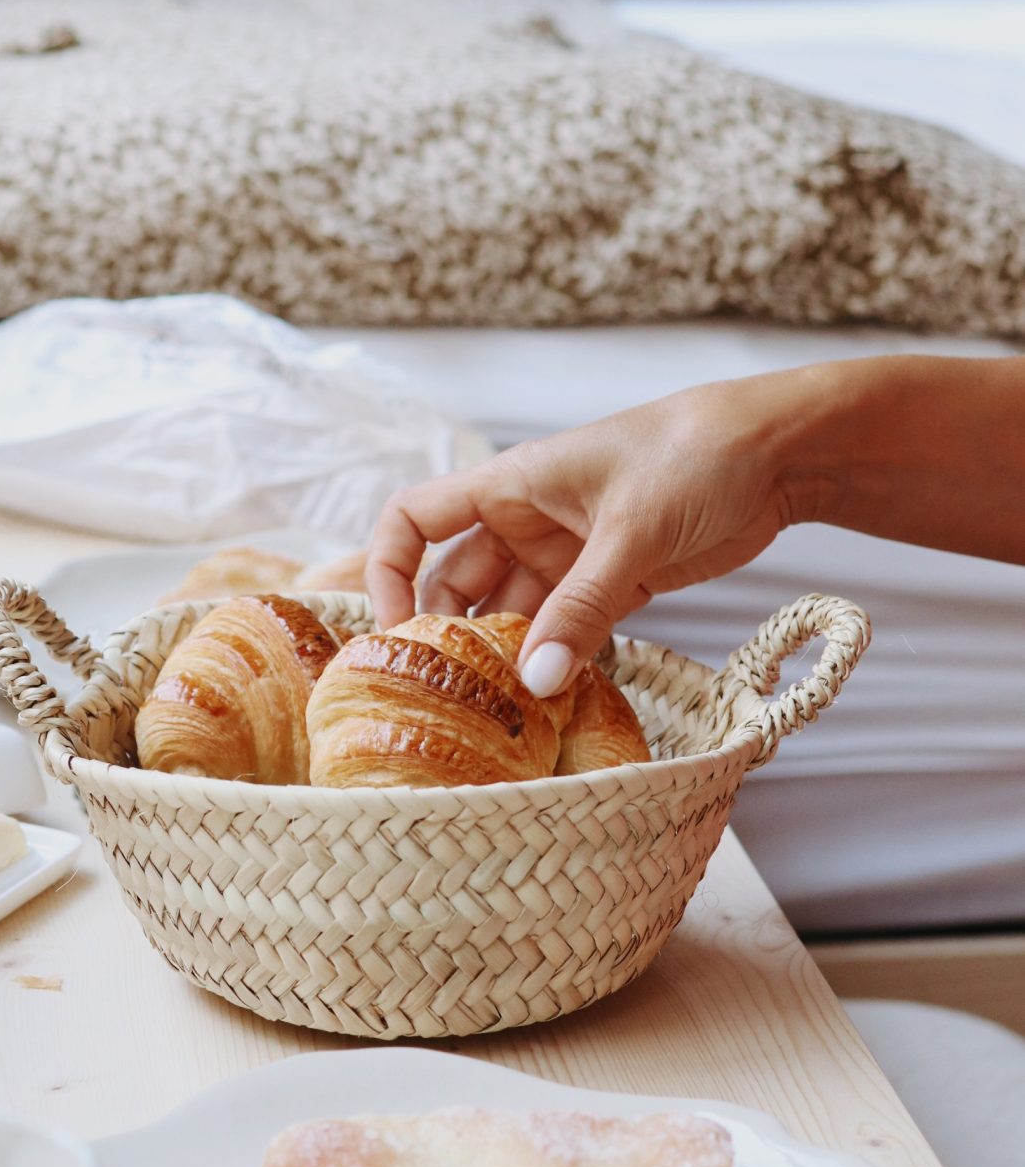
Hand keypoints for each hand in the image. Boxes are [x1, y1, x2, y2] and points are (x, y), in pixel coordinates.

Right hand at [365, 376, 806, 694]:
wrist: (779, 452)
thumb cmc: (695, 455)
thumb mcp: (632, 531)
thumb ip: (583, 608)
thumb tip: (536, 681)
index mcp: (510, 486)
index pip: (414, 520)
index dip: (387, 570)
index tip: (393, 631)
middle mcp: (527, 522)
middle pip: (456, 584)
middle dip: (449, 636)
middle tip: (450, 697)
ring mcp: (569, 557)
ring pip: (513, 616)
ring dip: (507, 659)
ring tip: (504, 714)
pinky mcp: (614, 584)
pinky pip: (567, 632)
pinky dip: (558, 664)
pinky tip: (556, 703)